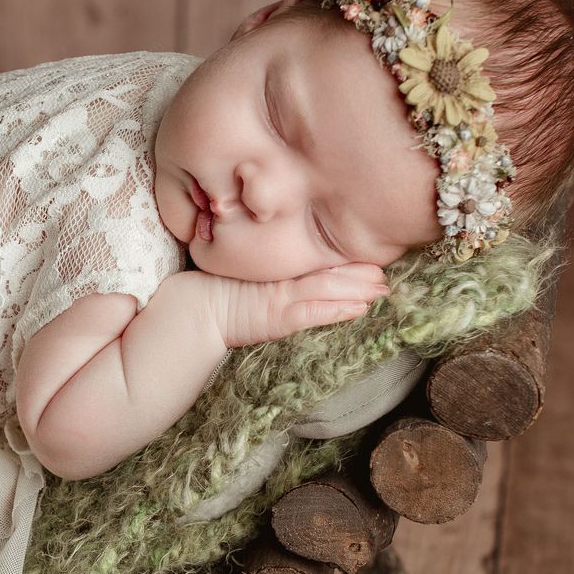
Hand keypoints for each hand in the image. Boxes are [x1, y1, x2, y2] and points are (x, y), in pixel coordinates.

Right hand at [203, 264, 390, 349]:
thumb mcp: (238, 281)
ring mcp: (280, 296)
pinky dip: (339, 309)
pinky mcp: (278, 315)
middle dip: (357, 272)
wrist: (189, 312)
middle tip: (383, 272)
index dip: (341, 261)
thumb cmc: (208, 294)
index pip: (314, 263)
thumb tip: (280, 267)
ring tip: (382, 288)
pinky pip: (314, 311)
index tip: (365, 258)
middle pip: (326, 271)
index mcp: (273, 270)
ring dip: (357, 288)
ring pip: (327, 287)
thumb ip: (260, 280)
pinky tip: (360, 308)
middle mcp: (280, 279)